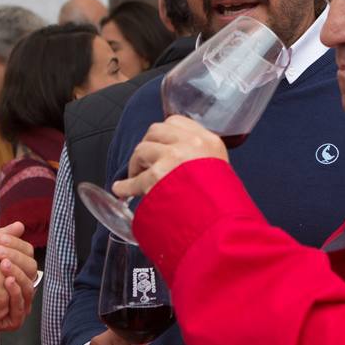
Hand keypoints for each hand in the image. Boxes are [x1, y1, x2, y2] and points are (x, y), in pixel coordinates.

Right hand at [0, 223, 35, 334]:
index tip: (17, 227)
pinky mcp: (6, 313)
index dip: (8, 231)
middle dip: (14, 250)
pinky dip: (22, 292)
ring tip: (11, 269)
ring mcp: (5, 295)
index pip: (1, 239)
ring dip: (20, 269)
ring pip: (25, 277)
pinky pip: (23, 301)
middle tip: (5, 252)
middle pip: (17, 256)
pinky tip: (15, 288)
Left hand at [112, 116, 226, 200]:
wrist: (223, 222)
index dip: (163, 134)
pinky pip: (132, 180)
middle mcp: (189, 145)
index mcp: (208, 141)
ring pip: (141, 150)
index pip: (176, 121)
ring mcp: (172, 159)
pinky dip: (124, 187)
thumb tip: (182, 162)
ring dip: (136, 165)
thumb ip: (202, 158)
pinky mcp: (156, 177)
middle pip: (154, 131)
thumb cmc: (223, 202)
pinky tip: (121, 190)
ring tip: (138, 178)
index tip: (159, 144)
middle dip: (147, 146)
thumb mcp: (222, 170)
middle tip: (146, 162)